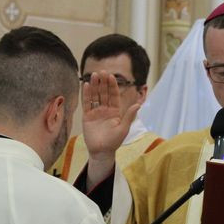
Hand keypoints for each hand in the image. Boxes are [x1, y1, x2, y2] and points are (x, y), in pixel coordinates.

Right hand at [82, 71, 139, 187]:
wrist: (101, 152)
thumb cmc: (114, 142)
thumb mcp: (123, 129)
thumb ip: (129, 116)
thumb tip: (138, 105)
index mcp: (115, 111)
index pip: (114, 96)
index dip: (112, 86)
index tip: (111, 76)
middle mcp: (105, 110)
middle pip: (104, 93)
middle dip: (103, 83)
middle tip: (102, 71)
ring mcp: (96, 112)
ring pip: (95, 96)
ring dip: (94, 86)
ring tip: (94, 75)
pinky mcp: (87, 116)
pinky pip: (87, 103)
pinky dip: (86, 94)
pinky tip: (86, 85)